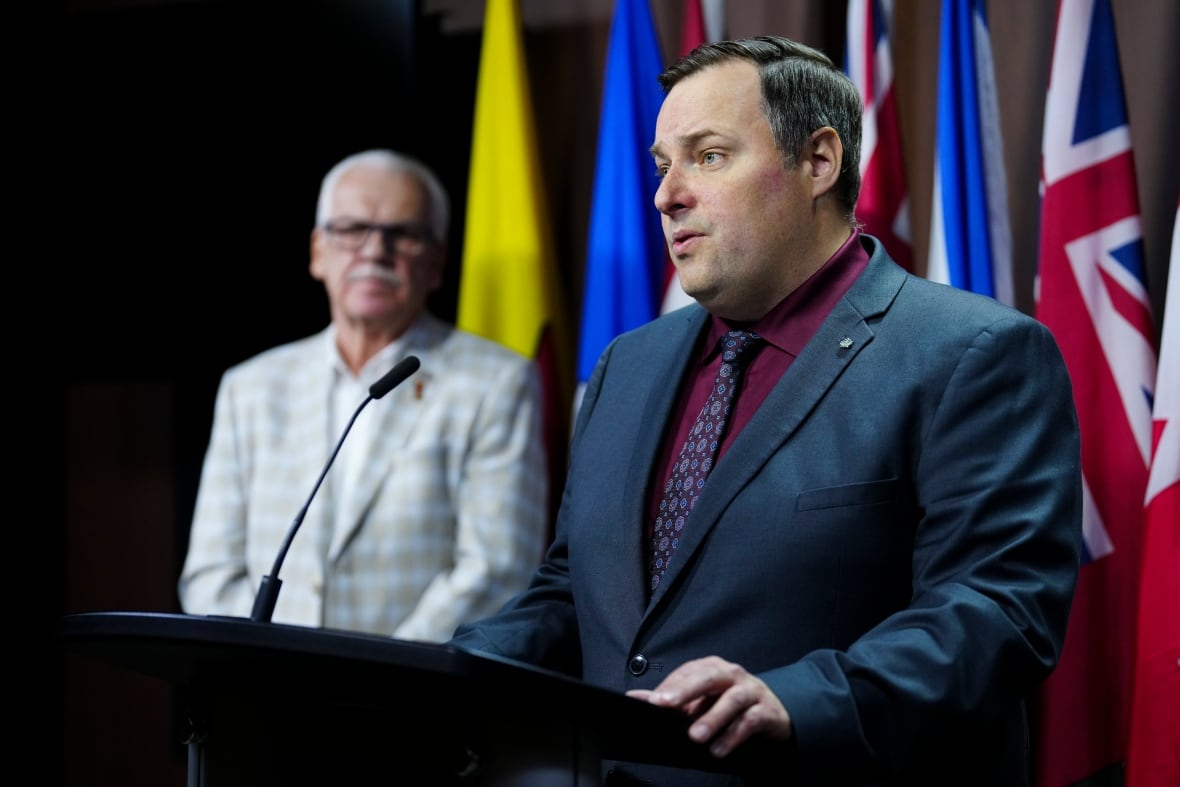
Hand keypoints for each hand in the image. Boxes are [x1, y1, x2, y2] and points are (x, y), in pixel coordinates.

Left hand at [626, 655, 792, 757]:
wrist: (772, 713)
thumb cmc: (731, 703)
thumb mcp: (702, 699)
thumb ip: (672, 698)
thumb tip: (636, 697)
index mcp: (712, 667)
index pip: (688, 672)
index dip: (669, 685)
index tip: (652, 701)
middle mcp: (732, 674)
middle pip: (707, 678)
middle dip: (684, 691)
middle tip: (664, 705)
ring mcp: (751, 690)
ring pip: (731, 700)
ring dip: (712, 718)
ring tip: (695, 736)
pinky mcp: (766, 711)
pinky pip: (749, 722)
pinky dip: (733, 736)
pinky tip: (718, 749)